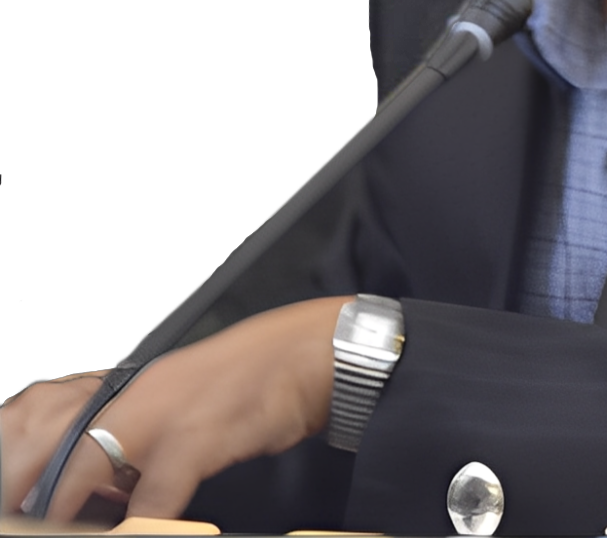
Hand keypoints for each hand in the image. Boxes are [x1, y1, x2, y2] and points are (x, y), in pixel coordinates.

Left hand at [0, 297, 352, 523]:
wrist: (311, 352)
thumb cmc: (252, 379)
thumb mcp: (184, 396)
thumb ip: (140, 432)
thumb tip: (102, 483)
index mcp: (132, 383)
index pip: (47, 409)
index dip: (16, 455)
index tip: (12, 496)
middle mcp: (138, 393)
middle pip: (52, 436)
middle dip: (27, 486)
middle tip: (24, 519)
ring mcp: (166, 412)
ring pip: (86, 465)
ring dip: (65, 508)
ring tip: (56, 531)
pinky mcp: (200, 436)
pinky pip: (153, 495)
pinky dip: (139, 524)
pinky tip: (136, 533)